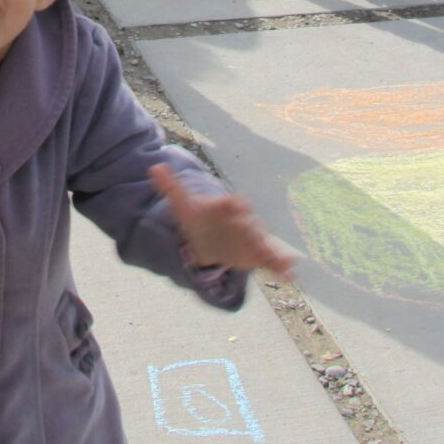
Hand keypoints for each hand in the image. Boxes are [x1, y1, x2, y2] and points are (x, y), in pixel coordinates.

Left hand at [150, 164, 294, 281]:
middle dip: (253, 230)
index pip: (234, 203)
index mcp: (228, 206)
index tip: (238, 203)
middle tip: (258, 235)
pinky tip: (290, 276)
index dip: (235, 203)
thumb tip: (154, 168)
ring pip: (264, 243)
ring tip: (286, 262)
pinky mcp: (256, 254)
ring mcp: (251, 238)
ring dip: (274, 252)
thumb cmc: (198, 218)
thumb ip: (171, 187)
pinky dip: (280, 266)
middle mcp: (243, 221)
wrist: (209, 233)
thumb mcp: (182, 205)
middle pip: (251, 224)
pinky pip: (270, 260)